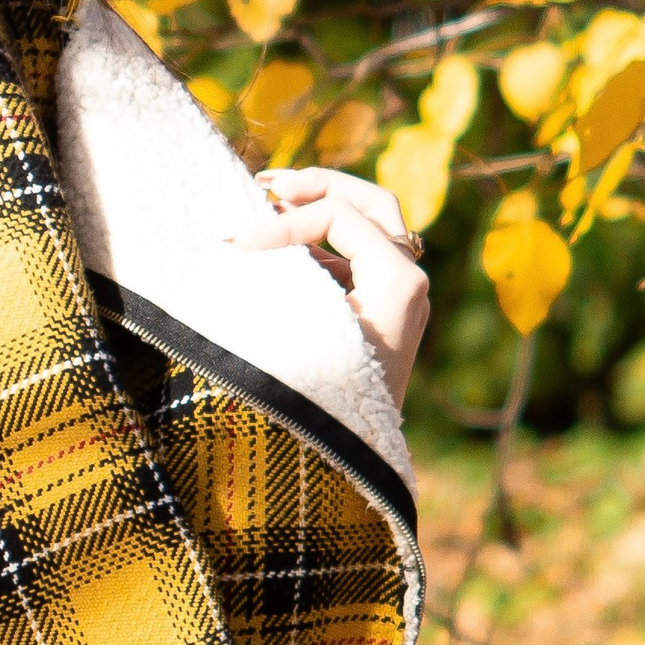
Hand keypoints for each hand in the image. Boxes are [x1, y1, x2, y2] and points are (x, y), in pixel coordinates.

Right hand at [230, 165, 428, 407]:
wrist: (349, 461)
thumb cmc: (323, 398)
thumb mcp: (300, 326)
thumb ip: (280, 271)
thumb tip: (238, 237)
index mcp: (399, 280)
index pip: (337, 217)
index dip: (282, 222)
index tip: (235, 245)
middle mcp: (409, 281)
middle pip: (372, 202)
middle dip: (319, 187)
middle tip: (268, 183)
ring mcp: (400, 298)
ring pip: (371, 227)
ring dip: (323, 211)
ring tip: (272, 205)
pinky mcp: (383, 315)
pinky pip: (358, 260)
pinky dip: (323, 244)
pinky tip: (282, 251)